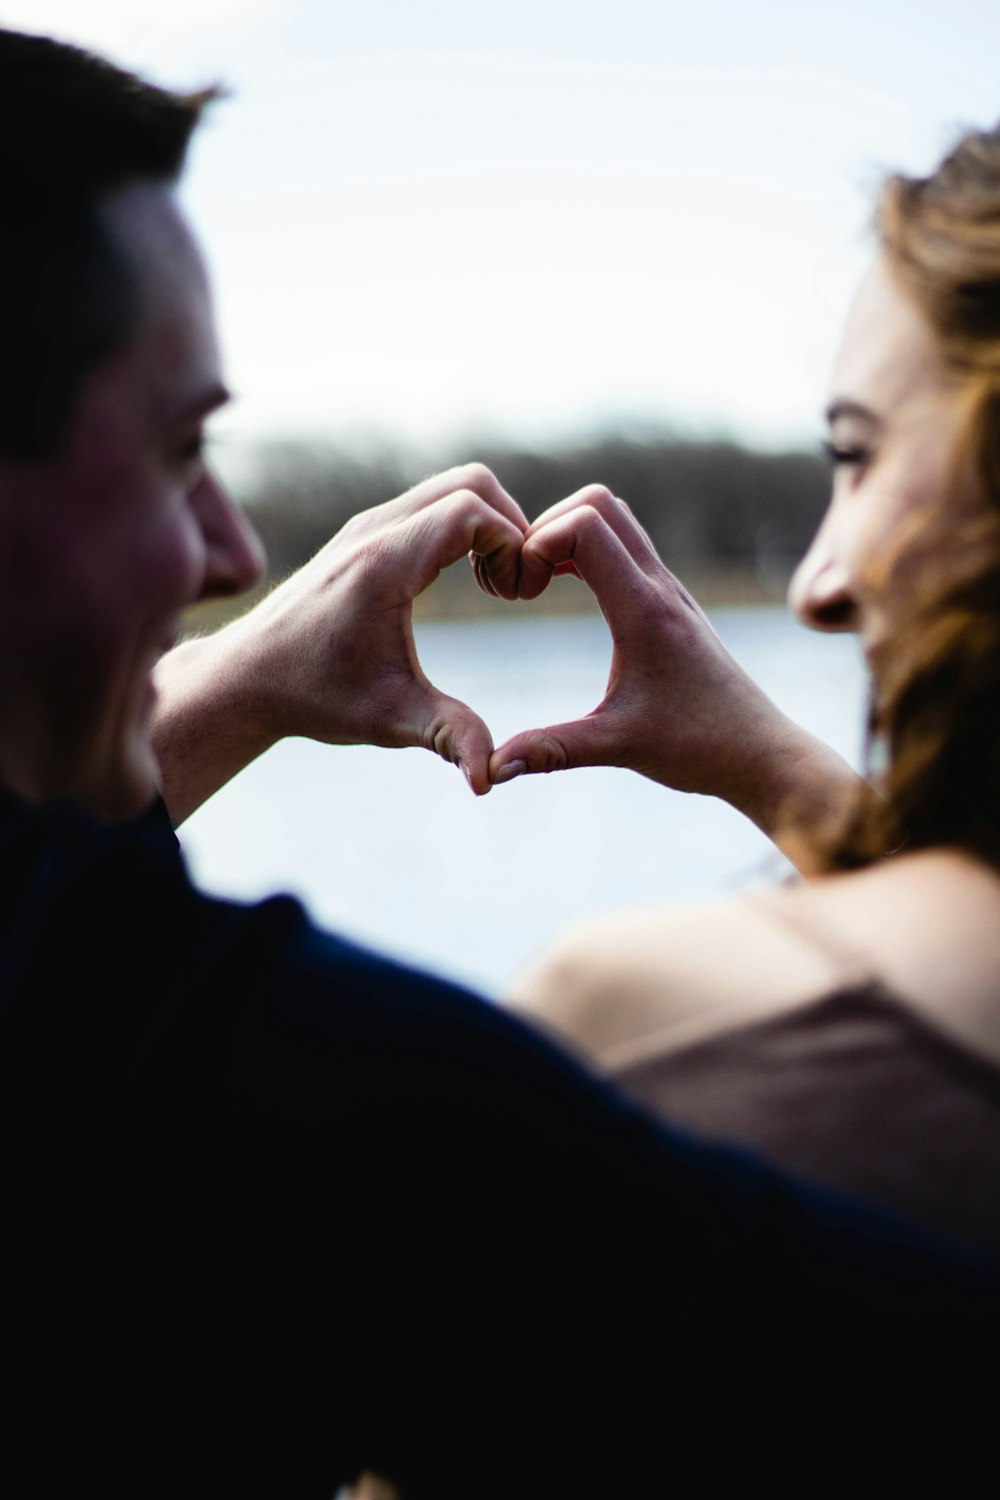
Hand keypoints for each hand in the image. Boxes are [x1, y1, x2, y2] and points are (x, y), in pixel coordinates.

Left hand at [154, 465, 530, 819]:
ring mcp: (366, 525)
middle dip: (511, 527)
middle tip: (513, 587)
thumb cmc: (314, 697)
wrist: (246, 677)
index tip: (515, 596)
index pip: (472, 510)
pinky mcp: (363, 533)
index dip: (512, 545)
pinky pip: (430, 503)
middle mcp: (374, 530)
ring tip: (491, 584)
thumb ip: (448, 737)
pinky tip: (460, 579)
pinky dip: (462, 526)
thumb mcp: (389, 719)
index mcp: (384, 564)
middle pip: (471, 483)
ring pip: (452, 487)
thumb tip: (490, 778)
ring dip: (488, 525)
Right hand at [484, 487, 858, 859]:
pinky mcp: (673, 603)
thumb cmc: (700, 749)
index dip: (538, 541)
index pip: (586, 524)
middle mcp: (661, 588)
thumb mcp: (619, 748)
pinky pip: (627, 547)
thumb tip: (492, 767)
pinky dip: (589, 550)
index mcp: (645, 611)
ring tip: (538, 582)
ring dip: (569, 533)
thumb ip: (551, 750)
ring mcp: (670, 591)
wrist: (763, 755)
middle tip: (522, 579)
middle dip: (547, 526)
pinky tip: (568, 592)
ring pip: (617, 518)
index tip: (520, 591)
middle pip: (600, 502)